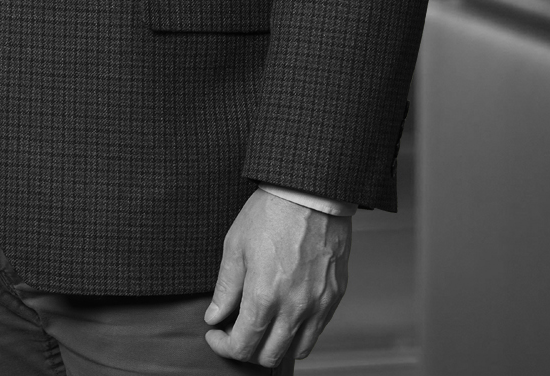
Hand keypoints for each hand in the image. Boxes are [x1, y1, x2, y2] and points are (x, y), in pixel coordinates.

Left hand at [201, 187, 350, 367]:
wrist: (310, 193)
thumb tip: (214, 317)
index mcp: (264, 296)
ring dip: (273, 347)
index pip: (242, 346)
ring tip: (260, 327)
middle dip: (246, 350)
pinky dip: (297, 336)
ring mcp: (318, 305)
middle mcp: (294, 308)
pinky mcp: (334, 297)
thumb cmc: (270, 214)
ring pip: (295, 351)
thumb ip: (225, 289)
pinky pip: (316, 333)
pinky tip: (283, 317)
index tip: (215, 334)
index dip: (223, 346)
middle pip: (268, 356)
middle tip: (235, 332)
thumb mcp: (235, 248)